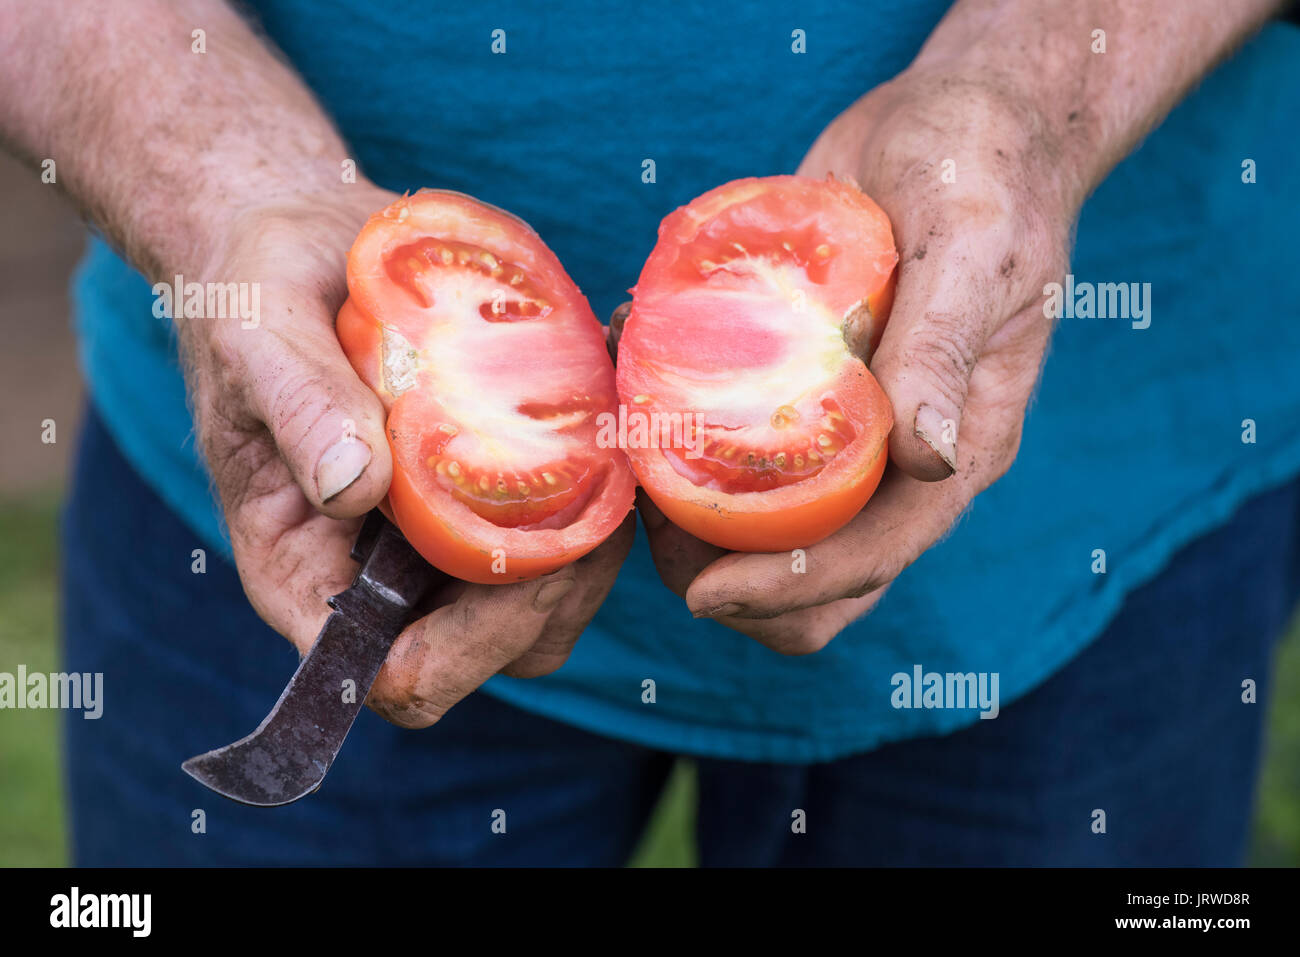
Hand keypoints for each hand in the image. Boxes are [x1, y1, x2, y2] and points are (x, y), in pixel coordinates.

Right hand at [181, 183, 632, 726]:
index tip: (517, 563)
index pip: (394, 673)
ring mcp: (440, 536)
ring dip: (591, 552)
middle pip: (490, 655)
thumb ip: (302, 407)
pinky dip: (598, 500)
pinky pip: (564, 532)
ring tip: (605, 461)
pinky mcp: (488, 489)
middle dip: (552, 599)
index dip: (465, 650)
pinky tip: (606, 432)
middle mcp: (379, 572)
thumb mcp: (258, 334)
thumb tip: (358, 486)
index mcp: (305, 569)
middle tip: (589, 504)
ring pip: (544, 605)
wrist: (297, 240)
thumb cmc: (253, 291)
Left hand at [630, 70, 1078, 653]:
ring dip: (694, 522)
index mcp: (958, 445)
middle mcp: (900, 458)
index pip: (876, 556)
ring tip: (637, 453)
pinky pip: (740, 452)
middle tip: (653, 514)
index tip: (703, 595)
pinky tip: (642, 390)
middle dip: (729, 576)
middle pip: (816, 578)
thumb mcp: (972, 249)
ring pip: (767, 531)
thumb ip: (945, 352)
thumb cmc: (984, 172)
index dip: (790, 588)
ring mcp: (849, 430)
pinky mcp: (802, 389)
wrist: (957, 120)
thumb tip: (929, 459)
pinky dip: (682, 447)